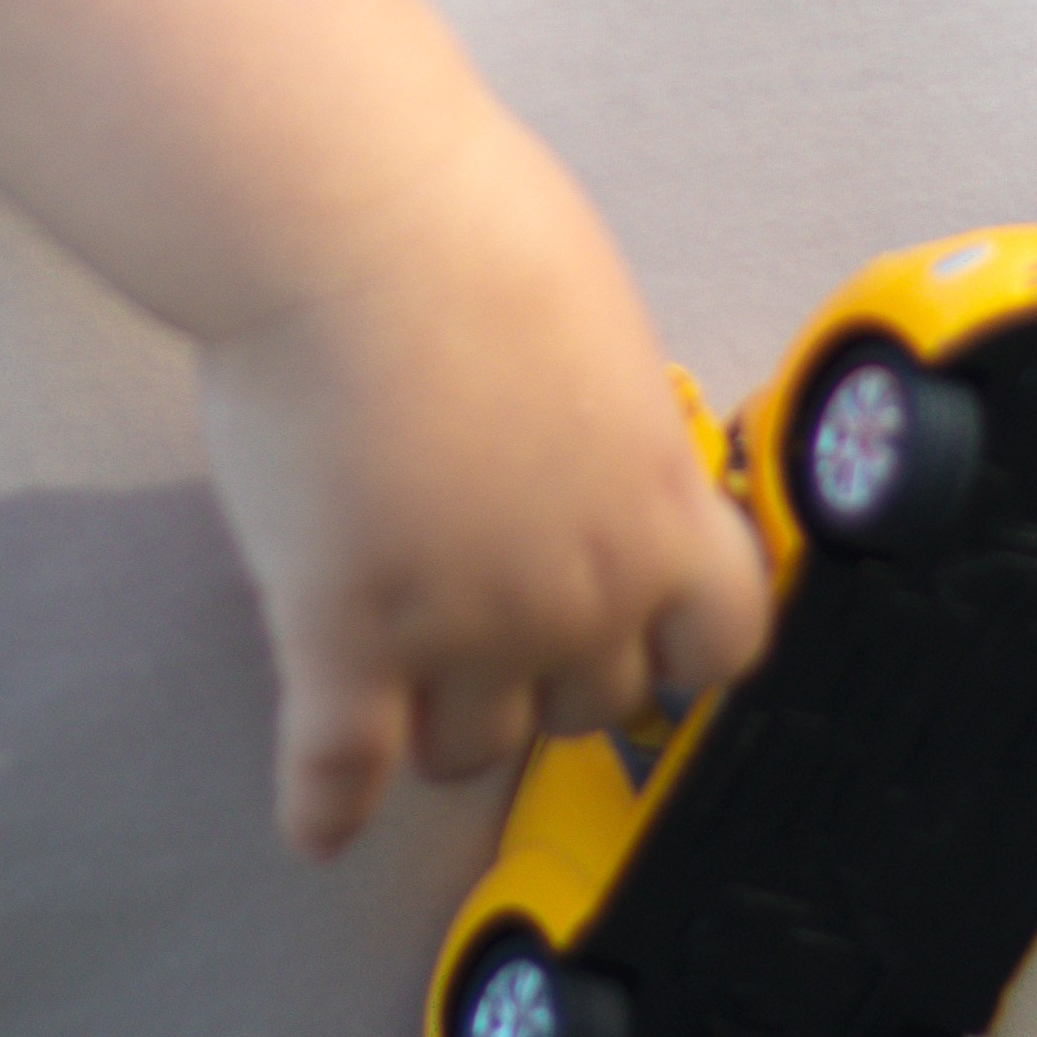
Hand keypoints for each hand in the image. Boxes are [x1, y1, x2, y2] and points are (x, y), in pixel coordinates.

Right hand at [197, 104, 770, 858]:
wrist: (351, 216)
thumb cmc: (476, 234)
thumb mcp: (601, 333)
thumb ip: (612, 433)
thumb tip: (595, 458)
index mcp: (658, 507)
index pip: (720, 644)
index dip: (678, 637)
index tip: (648, 626)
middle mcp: (574, 592)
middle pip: (587, 702)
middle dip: (550, 668)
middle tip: (503, 620)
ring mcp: (457, 629)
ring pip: (467, 747)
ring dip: (443, 719)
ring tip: (410, 682)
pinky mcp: (338, 638)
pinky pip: (337, 776)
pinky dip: (323, 806)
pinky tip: (316, 819)